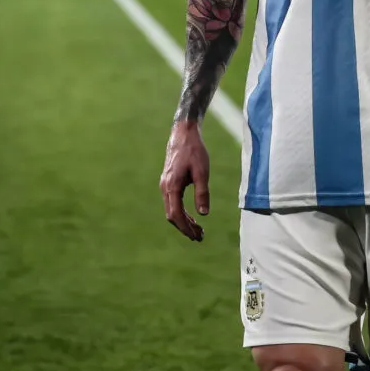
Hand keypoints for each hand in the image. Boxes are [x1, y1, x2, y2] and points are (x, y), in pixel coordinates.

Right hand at [160, 120, 210, 241]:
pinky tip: (192, 216)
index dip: (186, 228)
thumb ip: (202, 193)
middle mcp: (165, 187)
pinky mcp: (168, 182)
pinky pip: (172, 202)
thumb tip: (204, 214)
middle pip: (172, 215)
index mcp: (172, 186)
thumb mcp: (202, 171)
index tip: (196, 236)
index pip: (176, 214)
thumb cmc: (195, 151)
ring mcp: (165, 184)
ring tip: (198, 231)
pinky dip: (181, 212)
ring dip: (183, 221)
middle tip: (199, 237)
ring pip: (171, 209)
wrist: (183, 133)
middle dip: (185, 228)